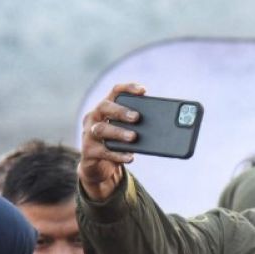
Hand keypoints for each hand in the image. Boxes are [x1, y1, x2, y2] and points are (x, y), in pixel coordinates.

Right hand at [79, 82, 145, 200]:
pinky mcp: (89, 151)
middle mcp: (94, 117)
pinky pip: (103, 151)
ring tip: (133, 137)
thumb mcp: (126, 130)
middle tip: (136, 117)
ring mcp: (89, 133)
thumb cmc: (117, 142)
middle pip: (104, 107)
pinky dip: (118, 154)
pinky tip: (130, 157)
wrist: (98, 165)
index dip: (128, 88)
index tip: (143, 91)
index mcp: (106, 108)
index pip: (115, 91)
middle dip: (121, 111)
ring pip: (101, 129)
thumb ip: (139, 124)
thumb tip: (166, 125)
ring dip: (118, 132)